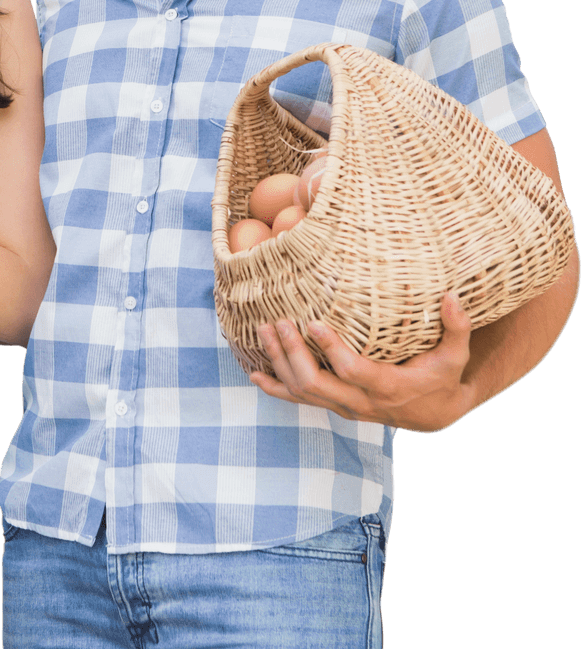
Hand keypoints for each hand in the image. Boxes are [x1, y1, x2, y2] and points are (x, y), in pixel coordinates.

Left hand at [250, 291, 474, 432]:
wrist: (433, 415)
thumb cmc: (442, 378)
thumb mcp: (455, 356)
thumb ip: (457, 328)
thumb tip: (452, 296)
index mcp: (387, 387)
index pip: (352, 371)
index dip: (331, 349)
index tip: (313, 322)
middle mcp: (360, 402)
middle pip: (316, 383)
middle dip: (293, 353)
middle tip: (278, 323)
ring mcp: (343, 406)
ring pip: (302, 392)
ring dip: (278, 362)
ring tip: (263, 331)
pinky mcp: (333, 406)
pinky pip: (298, 400)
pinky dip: (275, 388)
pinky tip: (254, 374)